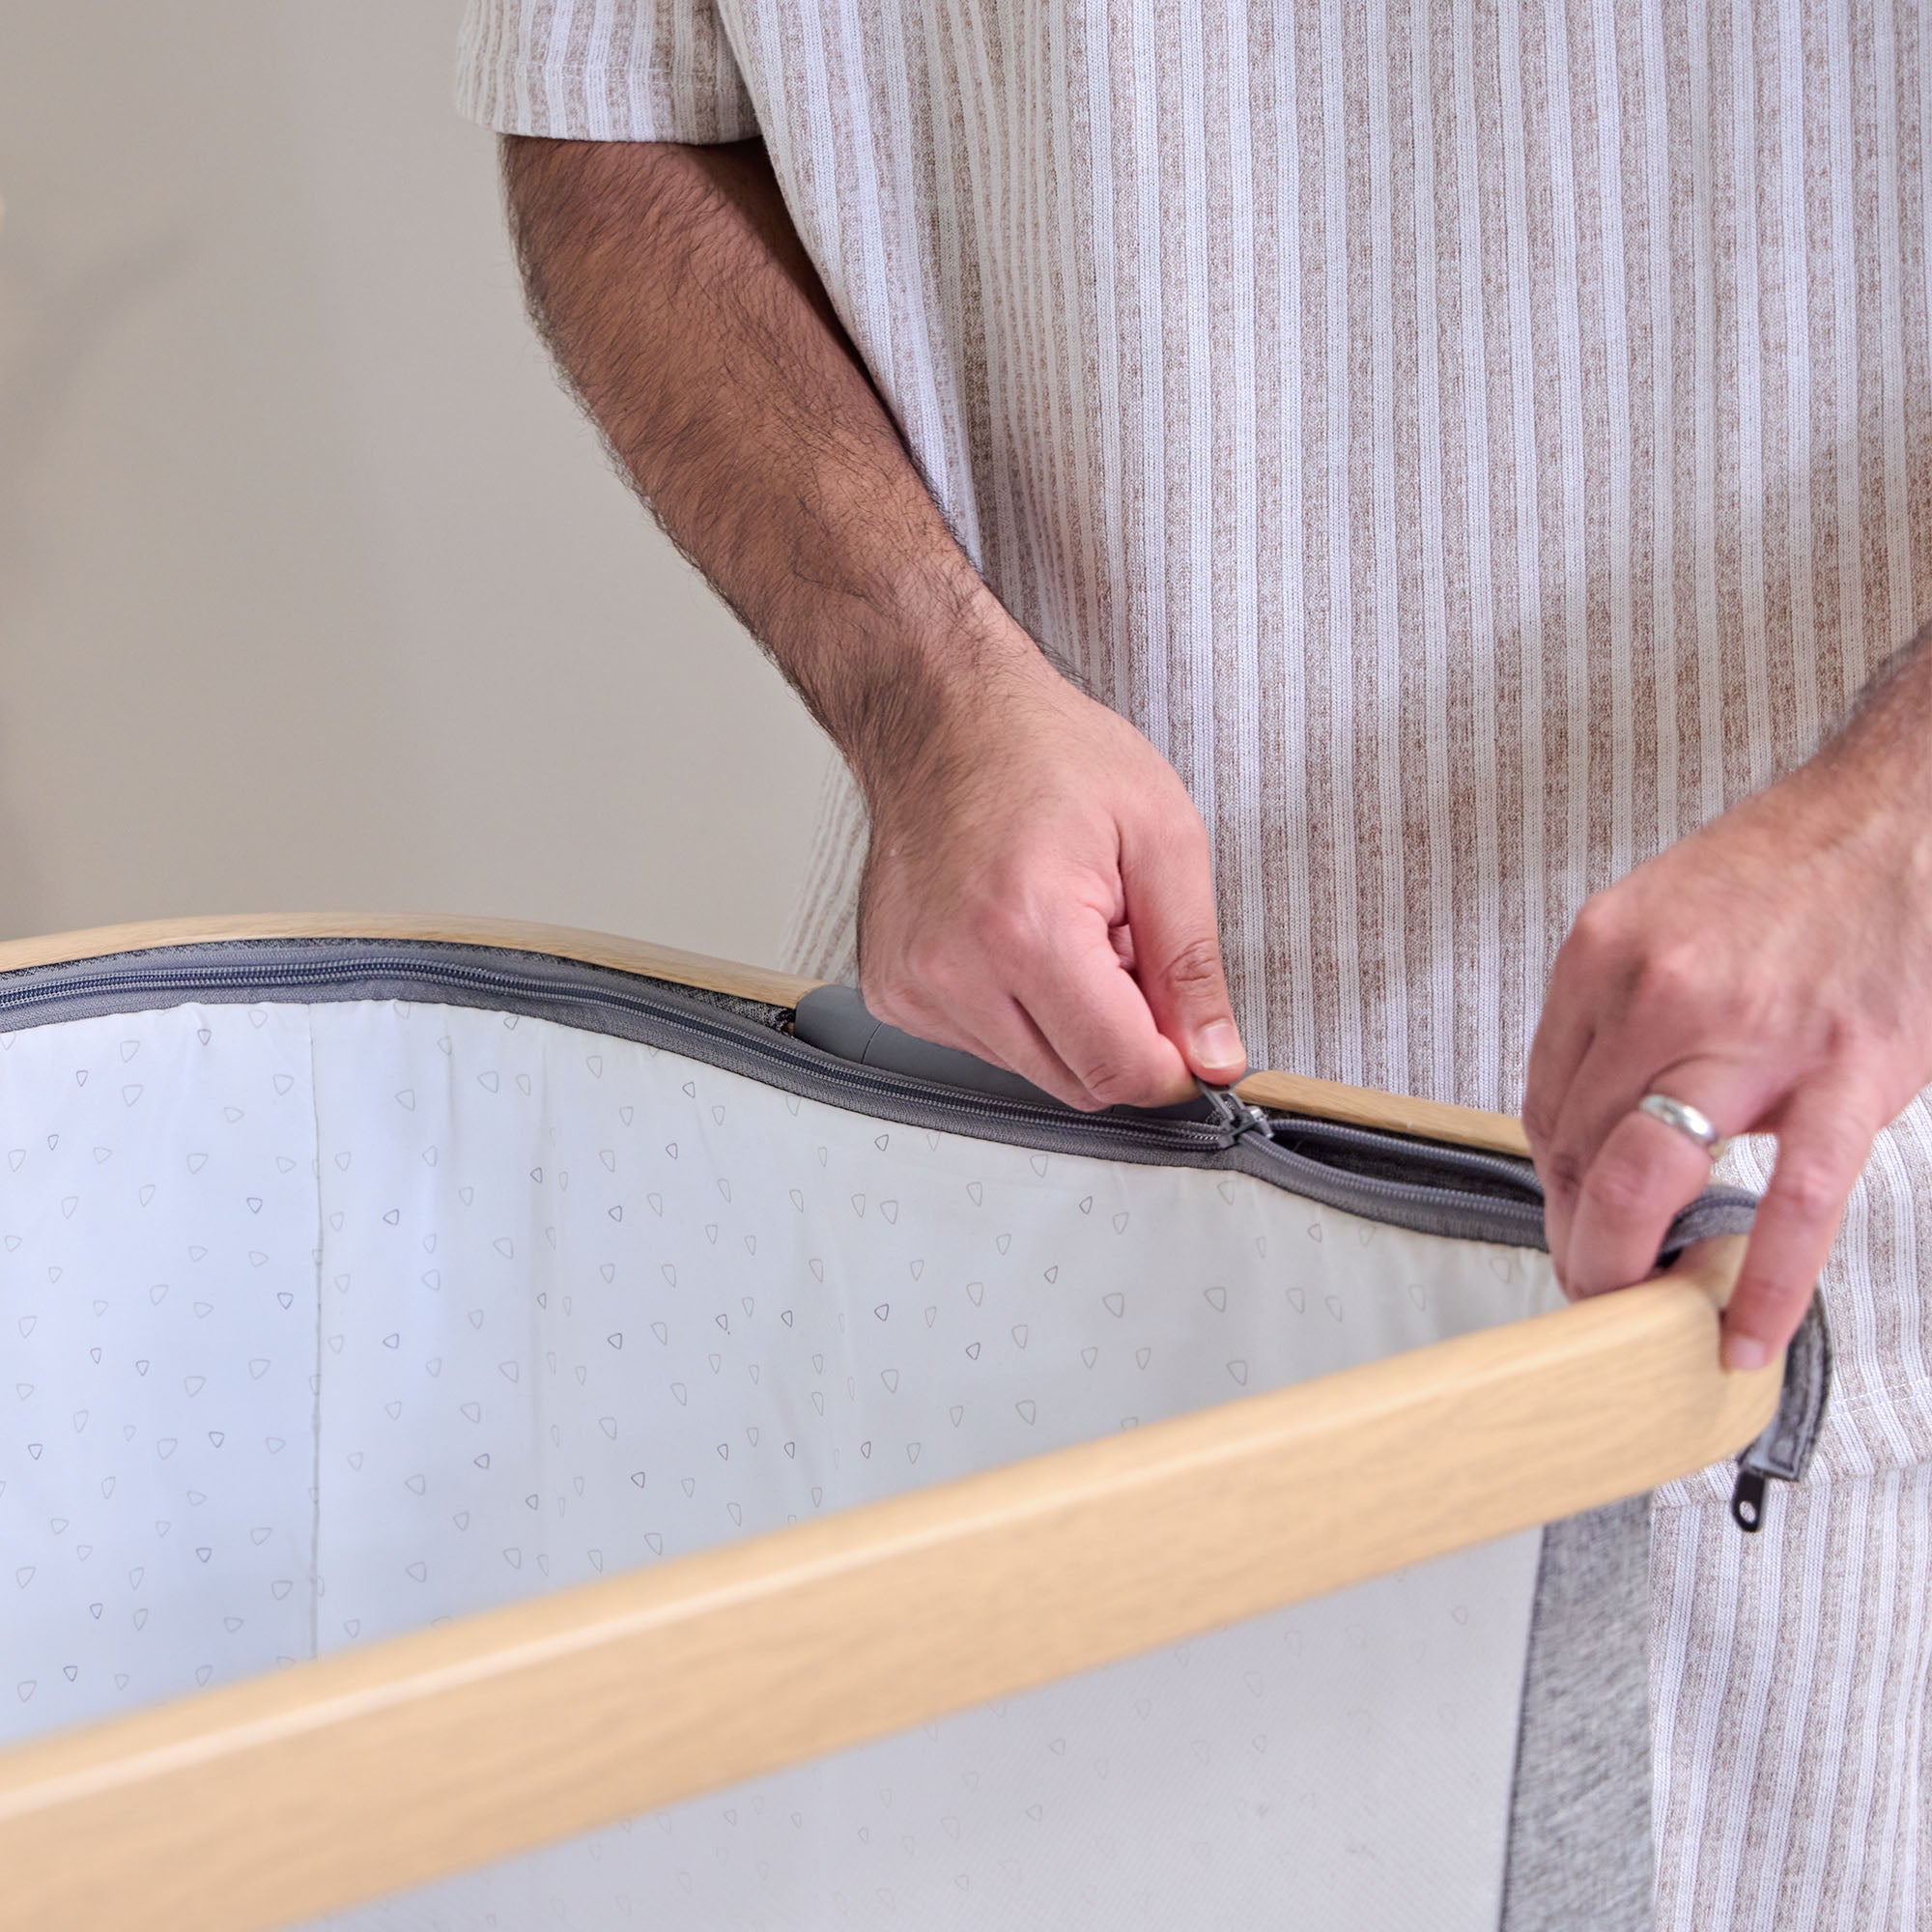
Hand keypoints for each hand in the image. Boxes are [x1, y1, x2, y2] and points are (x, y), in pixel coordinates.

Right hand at [853, 636, 1245, 1111]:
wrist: (941, 713)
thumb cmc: (1043, 751)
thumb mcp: (1162, 836)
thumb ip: (1193, 962)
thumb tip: (1215, 1056)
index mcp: (1027, 930)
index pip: (1121, 1069)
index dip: (1175, 1063)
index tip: (1189, 1033)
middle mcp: (955, 971)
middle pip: (1078, 1082)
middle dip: (1121, 1033)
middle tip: (1120, 944)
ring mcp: (914, 987)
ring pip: (1033, 1069)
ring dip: (1068, 1020)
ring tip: (1064, 928)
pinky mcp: (894, 992)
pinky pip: (984, 1044)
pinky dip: (1018, 1008)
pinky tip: (1016, 938)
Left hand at [1524, 748, 1931, 1370]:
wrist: (1899, 813)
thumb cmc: (1785, 871)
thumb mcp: (1659, 920)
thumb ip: (1620, 1014)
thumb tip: (1598, 1118)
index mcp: (1604, 954)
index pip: (1545, 1100)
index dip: (1550, 1180)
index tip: (1567, 1213)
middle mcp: (1662, 990)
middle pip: (1580, 1147)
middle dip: (1577, 1229)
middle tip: (1590, 1276)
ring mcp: (1752, 1033)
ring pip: (1649, 1176)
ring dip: (1628, 1260)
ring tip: (1635, 1305)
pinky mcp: (1846, 1071)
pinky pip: (1796, 1200)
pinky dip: (1765, 1281)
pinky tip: (1742, 1330)